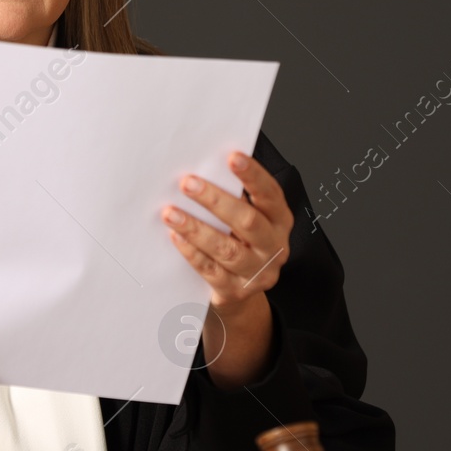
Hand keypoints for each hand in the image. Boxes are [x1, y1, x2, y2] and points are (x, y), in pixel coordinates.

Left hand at [162, 150, 292, 387]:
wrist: (239, 293)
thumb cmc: (239, 243)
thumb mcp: (244, 221)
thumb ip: (234, 199)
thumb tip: (203, 169)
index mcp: (280, 222)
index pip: (270, 195)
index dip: (253, 176)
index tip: (232, 157)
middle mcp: (274, 247)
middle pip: (248, 222)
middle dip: (216, 200)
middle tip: (188, 183)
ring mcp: (256, 272)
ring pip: (227, 249)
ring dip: (196, 228)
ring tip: (171, 213)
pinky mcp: (234, 291)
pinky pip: (210, 270)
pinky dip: (191, 252)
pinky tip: (175, 236)